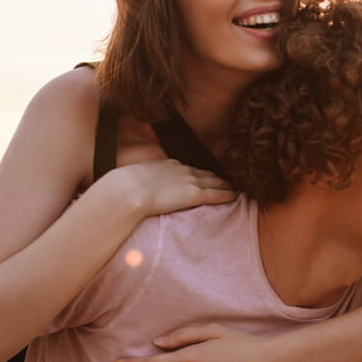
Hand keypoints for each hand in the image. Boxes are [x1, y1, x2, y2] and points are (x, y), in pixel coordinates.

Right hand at [109, 159, 236, 216]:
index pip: (191, 169)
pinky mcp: (193, 194)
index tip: (210, 176)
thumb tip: (136, 190)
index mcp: (169, 165)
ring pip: (215, 182)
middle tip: (231, 180)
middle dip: (219, 177)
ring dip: (226, 185)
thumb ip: (143, 182)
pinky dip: (227, 194)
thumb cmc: (124, 188)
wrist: (126, 192)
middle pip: (207, 174)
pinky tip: (236, 195)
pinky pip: (216, 194)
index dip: (202, 173)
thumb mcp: (135, 178)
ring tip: (237, 188)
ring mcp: (189, 181)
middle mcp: (183, 170)